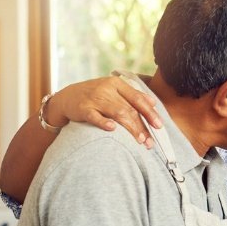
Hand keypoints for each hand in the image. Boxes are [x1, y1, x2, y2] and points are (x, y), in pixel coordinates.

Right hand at [48, 75, 162, 148]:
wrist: (67, 97)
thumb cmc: (95, 95)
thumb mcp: (113, 90)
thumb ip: (132, 95)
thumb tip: (153, 103)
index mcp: (117, 84)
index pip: (137, 98)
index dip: (149, 112)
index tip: (159, 126)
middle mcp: (106, 89)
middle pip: (129, 109)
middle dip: (142, 126)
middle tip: (150, 141)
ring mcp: (94, 98)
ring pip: (116, 113)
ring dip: (130, 128)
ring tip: (140, 140)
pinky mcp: (83, 108)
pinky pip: (95, 116)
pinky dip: (104, 122)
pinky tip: (113, 129)